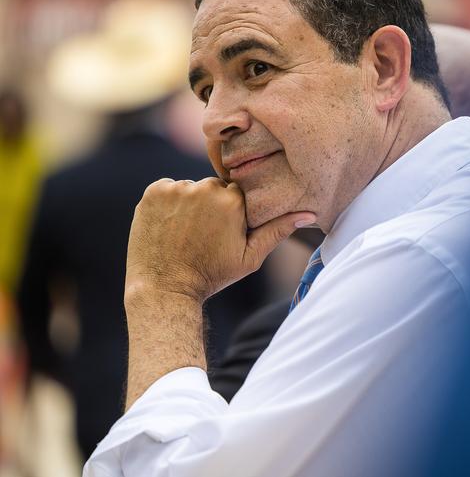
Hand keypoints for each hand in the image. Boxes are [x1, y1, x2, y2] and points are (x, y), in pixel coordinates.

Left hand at [125, 177, 314, 303]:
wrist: (164, 288)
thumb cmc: (212, 275)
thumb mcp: (250, 257)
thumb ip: (278, 231)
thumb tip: (309, 214)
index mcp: (233, 201)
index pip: (239, 193)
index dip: (233, 213)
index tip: (224, 232)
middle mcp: (206, 188)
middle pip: (215, 188)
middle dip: (213, 205)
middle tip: (204, 234)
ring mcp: (177, 189)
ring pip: (192, 188)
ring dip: (190, 203)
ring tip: (186, 232)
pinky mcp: (154, 192)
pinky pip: (168, 188)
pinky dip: (169, 203)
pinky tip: (170, 226)